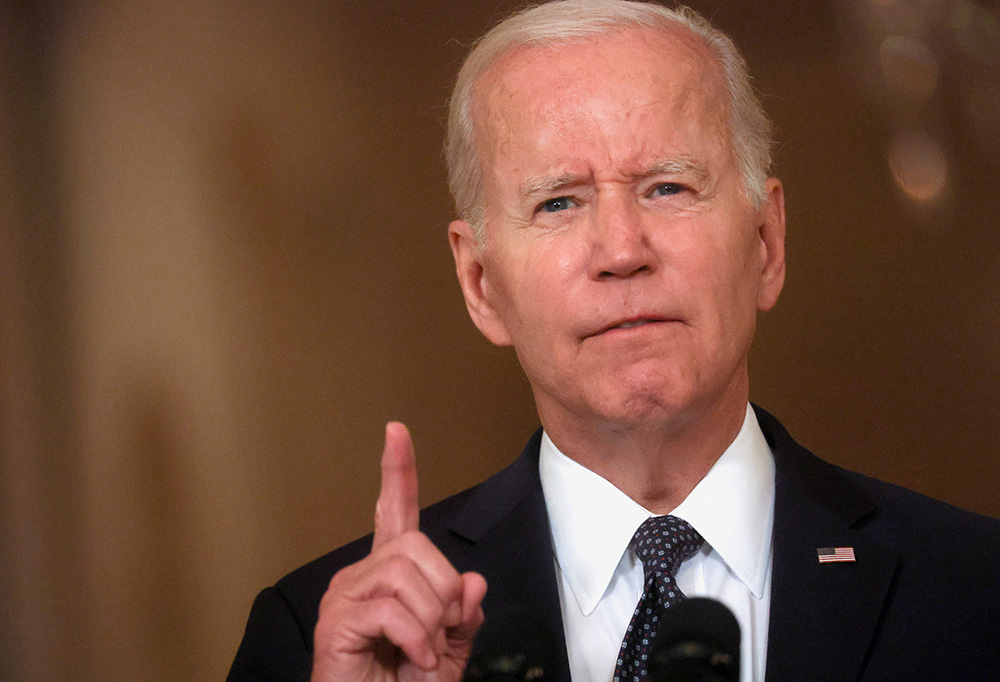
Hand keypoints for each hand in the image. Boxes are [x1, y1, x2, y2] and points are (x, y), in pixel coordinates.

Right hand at [311, 422, 487, 681]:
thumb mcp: (449, 650)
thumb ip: (463, 614)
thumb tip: (472, 581)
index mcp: (388, 577)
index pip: (394, 512)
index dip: (398, 472)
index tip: (397, 432)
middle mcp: (361, 577)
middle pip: (416, 545)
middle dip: (443, 591)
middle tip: (439, 631)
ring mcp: (344, 597)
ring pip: (406, 575)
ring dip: (430, 620)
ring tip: (422, 650)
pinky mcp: (336, 622)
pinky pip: (392, 611)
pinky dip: (415, 639)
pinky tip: (411, 658)